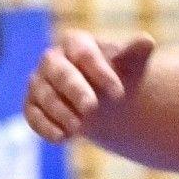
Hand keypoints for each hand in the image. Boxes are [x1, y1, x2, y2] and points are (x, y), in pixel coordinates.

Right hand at [24, 28, 156, 146]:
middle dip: (75, 90)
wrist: (101, 98)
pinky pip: (32, 115)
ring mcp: (39, 83)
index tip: (119, 93)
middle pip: (59, 72)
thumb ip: (134, 53)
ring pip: (44, 95)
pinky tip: (62, 138)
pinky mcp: (32, 106)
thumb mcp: (128, 65)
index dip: (100, 72)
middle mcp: (52, 60)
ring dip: (61, 111)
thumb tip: (147, 40)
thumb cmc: (115, 76)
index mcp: (75, 42)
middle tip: (92, 108)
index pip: (84, 53)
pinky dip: (45, 127)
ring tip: (79, 128)